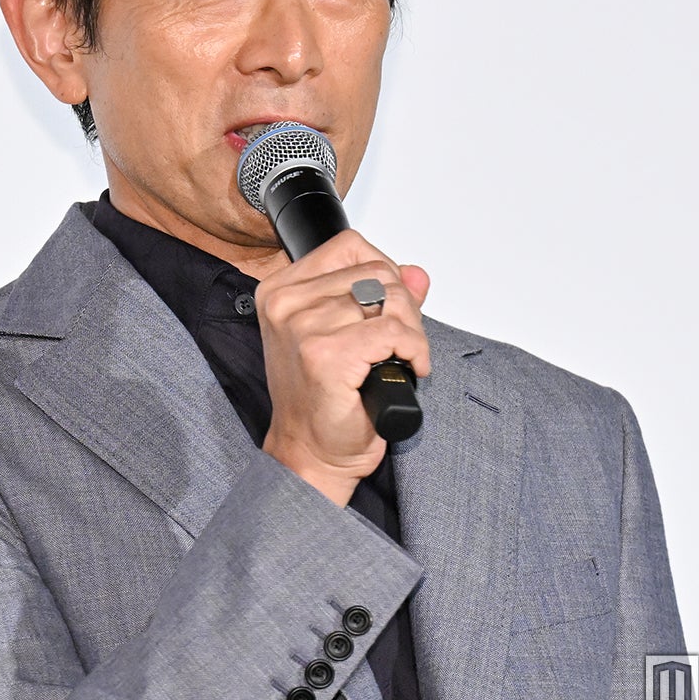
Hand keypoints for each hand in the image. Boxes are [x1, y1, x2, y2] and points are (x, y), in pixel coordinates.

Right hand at [254, 229, 430, 504]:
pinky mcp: (326, 354)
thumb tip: (417, 274)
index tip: (387, 306)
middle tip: (401, 341)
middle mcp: (286, 303)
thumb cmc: (322, 400)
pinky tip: (408, 368)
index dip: (383, 272)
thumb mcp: (348, 334)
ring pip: (390, 300)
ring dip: (411, 331)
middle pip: (377, 271)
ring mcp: (303, 327)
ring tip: (401, 356)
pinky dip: (414, 350)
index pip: (350, 247)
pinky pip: (393, 332)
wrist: (311, 452)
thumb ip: (382, 296)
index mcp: (281, 290)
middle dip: (403, 305)